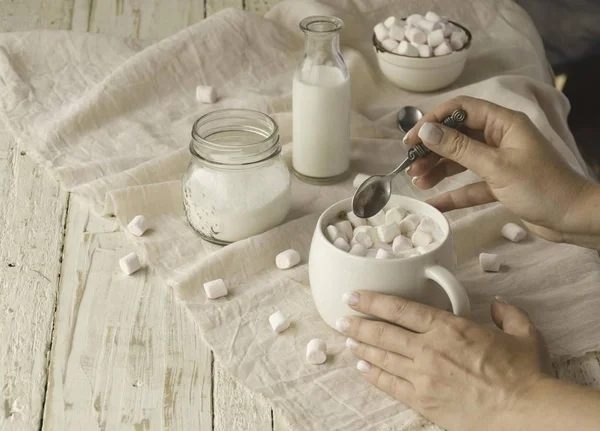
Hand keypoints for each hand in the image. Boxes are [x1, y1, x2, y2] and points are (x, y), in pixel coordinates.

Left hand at [336, 291, 552, 430]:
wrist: (525, 414)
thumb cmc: (524, 374)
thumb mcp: (524, 334)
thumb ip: (508, 314)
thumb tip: (499, 305)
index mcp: (448, 327)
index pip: (400, 309)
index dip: (372, 301)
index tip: (353, 296)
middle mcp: (428, 349)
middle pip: (382, 333)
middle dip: (358, 324)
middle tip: (341, 319)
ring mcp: (422, 376)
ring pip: (382, 357)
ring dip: (361, 348)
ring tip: (348, 341)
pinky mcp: (423, 401)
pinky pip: (390, 385)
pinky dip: (373, 375)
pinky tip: (362, 368)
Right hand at [403, 96, 591, 241]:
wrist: (574, 219)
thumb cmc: (542, 188)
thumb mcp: (496, 167)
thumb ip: (459, 149)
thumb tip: (427, 132)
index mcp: (504, 123)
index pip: (461, 110)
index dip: (433, 121)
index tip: (412, 139)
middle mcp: (500, 138)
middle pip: (457, 136)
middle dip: (432, 149)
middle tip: (410, 164)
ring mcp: (499, 161)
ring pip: (460, 160)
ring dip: (438, 170)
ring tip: (417, 181)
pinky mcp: (499, 183)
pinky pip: (469, 184)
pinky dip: (453, 193)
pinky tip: (434, 202)